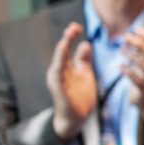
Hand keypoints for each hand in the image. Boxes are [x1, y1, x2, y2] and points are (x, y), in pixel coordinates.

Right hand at [45, 22, 97, 140]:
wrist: (77, 117)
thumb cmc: (80, 95)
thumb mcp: (85, 73)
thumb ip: (83, 59)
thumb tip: (85, 43)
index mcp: (67, 66)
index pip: (68, 48)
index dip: (71, 37)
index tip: (77, 26)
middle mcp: (59, 72)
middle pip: (62, 53)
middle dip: (66, 40)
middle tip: (73, 27)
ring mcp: (58, 82)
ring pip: (57, 65)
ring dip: (61, 53)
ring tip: (65, 42)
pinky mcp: (59, 93)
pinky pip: (58, 82)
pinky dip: (58, 73)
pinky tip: (60, 66)